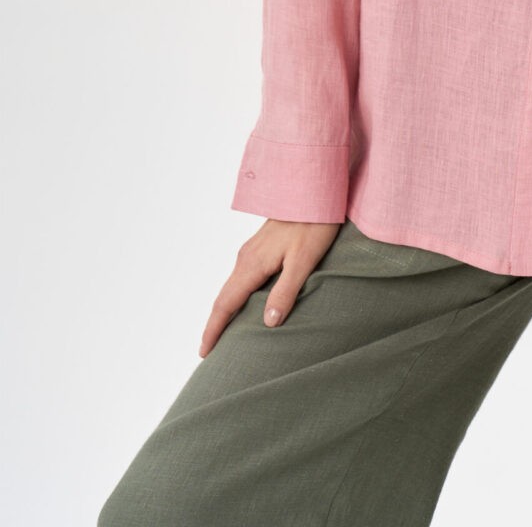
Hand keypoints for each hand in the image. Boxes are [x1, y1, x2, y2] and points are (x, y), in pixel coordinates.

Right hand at [199, 219, 342, 356]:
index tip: (203, 353)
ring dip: (225, 310)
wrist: (315, 191)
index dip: (214, 329)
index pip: (226, 303)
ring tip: (224, 334)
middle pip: (224, 297)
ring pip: (233, 286)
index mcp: (252, 263)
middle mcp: (246, 258)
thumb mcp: (304, 261)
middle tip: (208, 351)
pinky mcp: (261, 247)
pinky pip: (242, 278)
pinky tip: (245, 304)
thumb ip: (286, 290)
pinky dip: (236, 296)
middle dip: (215, 324)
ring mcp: (252, 251)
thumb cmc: (314, 224)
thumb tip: (267, 322)